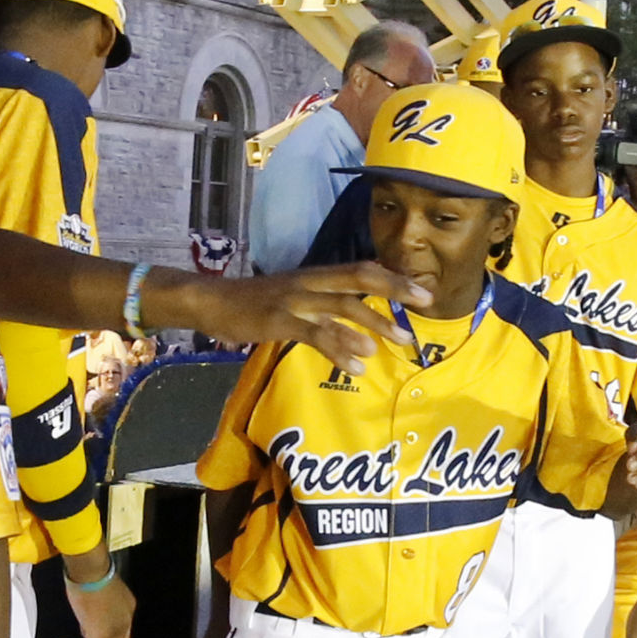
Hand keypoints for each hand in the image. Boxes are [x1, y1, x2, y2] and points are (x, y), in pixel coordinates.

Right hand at [55, 556, 133, 637]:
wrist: (90, 571)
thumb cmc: (89, 574)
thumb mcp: (94, 591)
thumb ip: (93, 608)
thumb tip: (85, 620)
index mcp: (125, 609)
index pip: (115, 632)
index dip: (95, 635)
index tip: (79, 633)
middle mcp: (125, 623)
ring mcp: (116, 632)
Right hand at [157, 261, 426, 368]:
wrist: (211, 302)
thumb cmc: (253, 303)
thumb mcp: (292, 296)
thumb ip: (322, 304)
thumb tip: (356, 320)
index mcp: (315, 275)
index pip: (362, 269)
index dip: (393, 278)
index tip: (421, 291)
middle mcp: (310, 283)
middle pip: (360, 280)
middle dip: (395, 292)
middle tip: (424, 306)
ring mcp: (295, 301)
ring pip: (343, 308)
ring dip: (374, 325)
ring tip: (399, 342)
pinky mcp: (279, 321)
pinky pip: (317, 336)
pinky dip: (341, 351)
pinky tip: (358, 368)